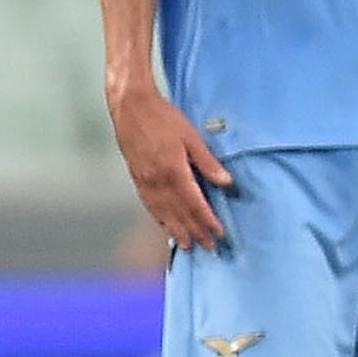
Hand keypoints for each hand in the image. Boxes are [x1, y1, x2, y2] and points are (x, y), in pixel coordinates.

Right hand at [110, 89, 233, 249]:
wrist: (131, 108)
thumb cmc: (165, 118)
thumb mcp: (192, 137)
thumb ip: (208, 162)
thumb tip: (226, 182)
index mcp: (174, 170)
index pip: (195, 203)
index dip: (207, 221)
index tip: (219, 234)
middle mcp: (157, 180)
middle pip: (179, 213)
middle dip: (194, 232)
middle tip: (208, 248)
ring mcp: (144, 181)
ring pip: (162, 212)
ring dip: (175, 230)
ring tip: (186, 245)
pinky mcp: (136, 177)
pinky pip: (149, 204)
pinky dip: (158, 218)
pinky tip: (164, 225)